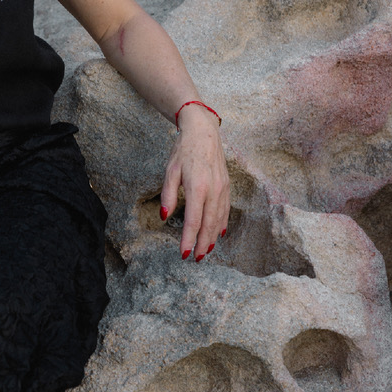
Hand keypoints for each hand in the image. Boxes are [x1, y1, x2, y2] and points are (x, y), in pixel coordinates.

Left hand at [159, 106, 229, 261]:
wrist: (204, 132)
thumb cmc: (183, 150)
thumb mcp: (170, 170)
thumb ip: (168, 195)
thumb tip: (164, 217)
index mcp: (197, 187)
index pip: (192, 220)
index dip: (188, 239)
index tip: (184, 253)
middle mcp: (213, 190)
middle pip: (208, 224)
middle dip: (202, 244)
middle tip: (195, 259)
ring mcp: (223, 188)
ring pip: (219, 219)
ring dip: (212, 237)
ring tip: (206, 251)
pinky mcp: (227, 186)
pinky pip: (225, 210)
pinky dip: (221, 224)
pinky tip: (218, 233)